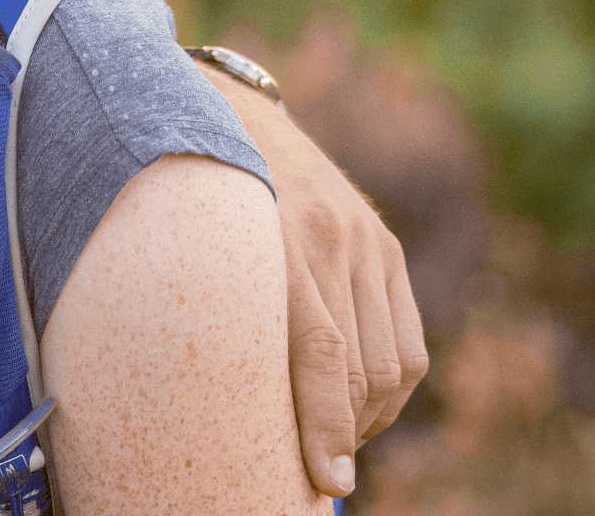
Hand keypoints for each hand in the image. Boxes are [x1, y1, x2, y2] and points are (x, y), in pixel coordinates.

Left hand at [197, 67, 429, 499]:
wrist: (224, 115)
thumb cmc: (187, 205)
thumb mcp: (188, 251)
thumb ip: (217, 319)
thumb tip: (221, 416)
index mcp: (275, 239)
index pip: (319, 353)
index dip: (326, 426)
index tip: (327, 483)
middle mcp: (330, 238)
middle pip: (358, 372)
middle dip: (343, 435)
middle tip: (314, 470)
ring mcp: (365, 240)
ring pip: (391, 368)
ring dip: (369, 421)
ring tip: (333, 444)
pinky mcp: (385, 246)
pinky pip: (408, 346)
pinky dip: (390, 393)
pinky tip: (358, 410)